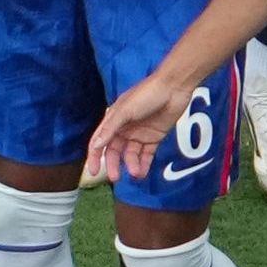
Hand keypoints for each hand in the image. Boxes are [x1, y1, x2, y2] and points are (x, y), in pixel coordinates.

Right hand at [81, 75, 197, 185]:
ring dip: (131, 165)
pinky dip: (144, 164)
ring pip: (131, 155)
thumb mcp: (125, 111)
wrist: (174, 88)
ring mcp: (139, 134)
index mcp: (113, 120)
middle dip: (114, 165)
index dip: (94, 156)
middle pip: (115, 151)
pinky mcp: (154, 137)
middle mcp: (124, 129)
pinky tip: (143, 173)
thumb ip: (110, 128)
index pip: (99, 142)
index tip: (92, 171)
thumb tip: (95, 146)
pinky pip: (146, 154)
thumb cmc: (146, 95)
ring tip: (136, 173)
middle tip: (115, 178)